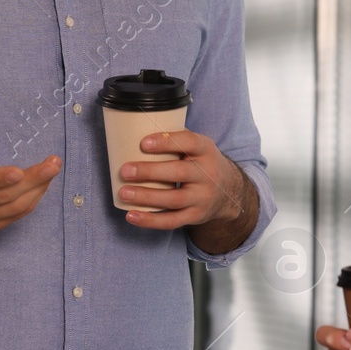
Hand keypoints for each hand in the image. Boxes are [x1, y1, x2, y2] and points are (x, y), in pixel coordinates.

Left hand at [118, 128, 245, 229]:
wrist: (227, 190)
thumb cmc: (200, 162)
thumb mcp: (196, 146)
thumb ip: (174, 138)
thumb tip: (135, 128)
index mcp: (205, 150)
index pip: (189, 142)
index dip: (166, 142)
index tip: (143, 143)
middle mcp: (207, 174)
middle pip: (179, 173)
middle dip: (150, 172)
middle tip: (125, 171)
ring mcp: (202, 198)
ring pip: (174, 199)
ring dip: (146, 197)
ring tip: (124, 193)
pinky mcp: (195, 216)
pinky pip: (172, 221)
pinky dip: (150, 220)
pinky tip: (131, 216)